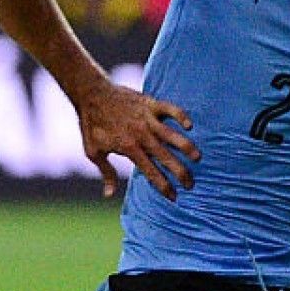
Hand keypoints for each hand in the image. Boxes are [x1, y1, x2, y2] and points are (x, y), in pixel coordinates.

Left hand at [72, 81, 199, 199]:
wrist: (91, 93)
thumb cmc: (92, 124)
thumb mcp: (94, 152)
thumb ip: (106, 173)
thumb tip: (110, 195)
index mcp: (129, 148)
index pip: (151, 172)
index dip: (163, 186)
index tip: (173, 197)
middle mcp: (141, 135)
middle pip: (166, 157)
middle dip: (180, 173)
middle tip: (191, 184)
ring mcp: (147, 118)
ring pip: (172, 135)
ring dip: (187, 147)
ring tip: (198, 158)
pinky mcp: (150, 103)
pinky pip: (170, 109)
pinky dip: (181, 115)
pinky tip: (189, 125)